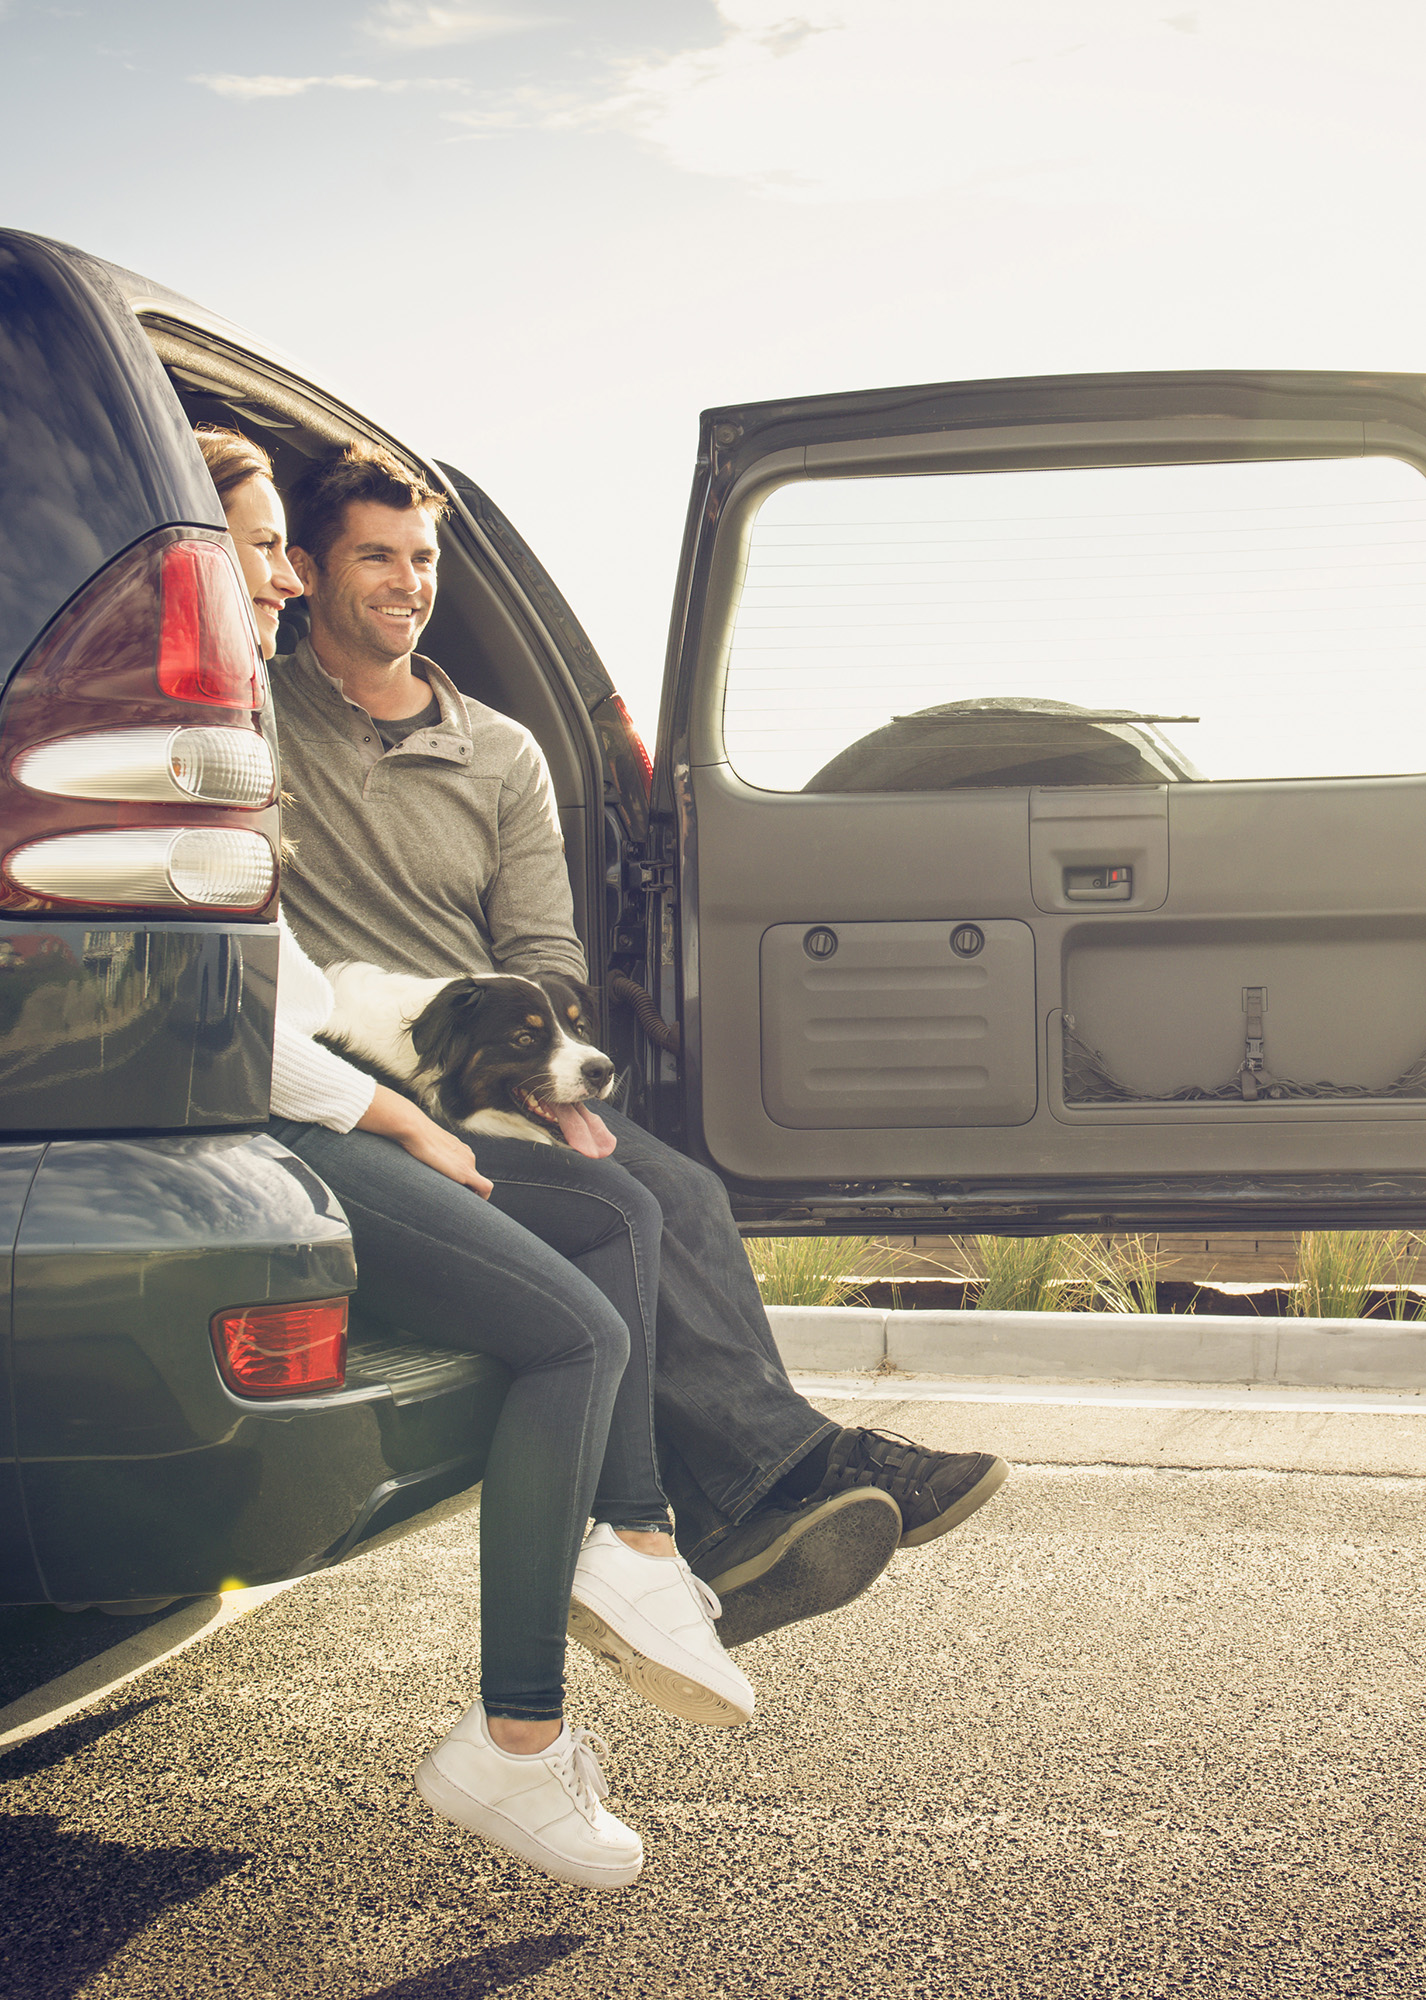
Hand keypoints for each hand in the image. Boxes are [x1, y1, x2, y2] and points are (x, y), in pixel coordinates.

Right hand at [356, 1085, 493, 1196]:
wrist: (414, 1129)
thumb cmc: (410, 1135)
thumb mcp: (420, 1145)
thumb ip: (423, 1154)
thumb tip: (407, 1157)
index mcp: (458, 1149)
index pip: (466, 1169)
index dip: (461, 1184)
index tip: (450, 1192)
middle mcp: (467, 1155)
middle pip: (473, 1179)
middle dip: (466, 1192)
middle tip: (452, 1204)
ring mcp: (468, 1162)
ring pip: (478, 1185)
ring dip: (470, 1196)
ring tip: (455, 1206)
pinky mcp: (466, 1171)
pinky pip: (485, 1188)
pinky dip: (482, 1198)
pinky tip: (468, 1207)